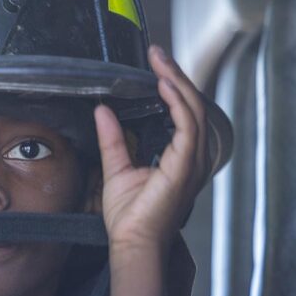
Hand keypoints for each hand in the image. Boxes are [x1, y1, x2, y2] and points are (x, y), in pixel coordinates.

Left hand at [95, 45, 209, 250]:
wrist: (132, 243)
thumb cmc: (130, 217)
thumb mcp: (116, 168)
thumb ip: (113, 138)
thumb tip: (103, 110)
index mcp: (178, 157)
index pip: (181, 112)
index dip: (172, 86)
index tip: (155, 64)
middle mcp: (190, 157)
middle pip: (191, 106)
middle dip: (176, 76)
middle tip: (158, 53)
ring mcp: (191, 162)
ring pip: (193, 111)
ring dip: (177, 83)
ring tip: (161, 62)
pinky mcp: (184, 166)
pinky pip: (187, 127)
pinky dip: (178, 104)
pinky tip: (165, 86)